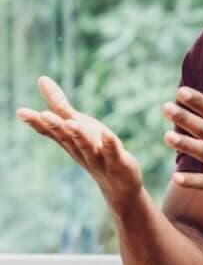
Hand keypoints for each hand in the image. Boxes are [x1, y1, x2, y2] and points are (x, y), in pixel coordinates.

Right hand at [16, 77, 142, 210]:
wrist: (118, 185)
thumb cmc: (94, 150)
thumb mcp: (77, 125)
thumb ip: (59, 105)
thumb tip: (41, 79)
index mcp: (69, 141)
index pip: (50, 131)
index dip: (36, 122)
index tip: (20, 112)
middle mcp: (79, 149)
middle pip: (65, 137)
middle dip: (54, 126)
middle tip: (42, 115)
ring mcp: (98, 157)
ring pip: (86, 145)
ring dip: (78, 134)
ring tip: (72, 124)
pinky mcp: (117, 161)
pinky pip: (113, 151)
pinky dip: (109, 143)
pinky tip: (107, 133)